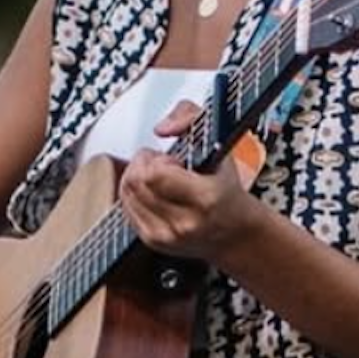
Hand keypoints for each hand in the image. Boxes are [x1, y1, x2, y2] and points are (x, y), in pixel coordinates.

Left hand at [117, 100, 258, 260]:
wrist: (233, 231)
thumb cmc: (226, 188)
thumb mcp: (218, 142)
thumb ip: (190, 116)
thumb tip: (163, 128)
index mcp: (205, 198)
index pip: (154, 173)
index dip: (158, 158)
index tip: (172, 159)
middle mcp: (185, 222)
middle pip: (135, 181)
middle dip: (144, 164)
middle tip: (164, 164)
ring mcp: (166, 235)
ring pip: (126, 193)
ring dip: (138, 177)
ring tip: (160, 178)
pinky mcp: (152, 241)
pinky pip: (125, 207)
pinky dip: (135, 193)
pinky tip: (154, 192)